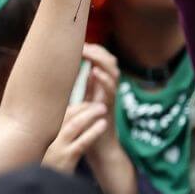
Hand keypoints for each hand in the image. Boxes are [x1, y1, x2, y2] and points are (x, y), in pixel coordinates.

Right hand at [43, 101, 108, 173]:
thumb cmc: (51, 173)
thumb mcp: (53, 154)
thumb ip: (61, 140)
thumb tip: (75, 126)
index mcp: (47, 135)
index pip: (62, 114)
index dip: (77, 106)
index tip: (89, 101)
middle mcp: (50, 139)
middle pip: (67, 116)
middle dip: (84, 106)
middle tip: (99, 102)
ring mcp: (57, 149)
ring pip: (73, 125)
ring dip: (89, 114)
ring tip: (103, 109)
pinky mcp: (66, 159)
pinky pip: (82, 142)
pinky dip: (93, 132)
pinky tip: (103, 125)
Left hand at [80, 44, 122, 164]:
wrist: (101, 150)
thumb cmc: (92, 127)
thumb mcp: (89, 102)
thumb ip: (90, 87)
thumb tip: (87, 69)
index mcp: (103, 86)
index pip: (103, 61)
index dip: (94, 50)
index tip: (80, 43)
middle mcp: (109, 90)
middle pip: (110, 62)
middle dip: (98, 50)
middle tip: (84, 44)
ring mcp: (111, 98)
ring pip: (114, 73)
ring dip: (101, 60)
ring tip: (89, 52)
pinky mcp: (110, 108)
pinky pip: (111, 90)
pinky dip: (104, 79)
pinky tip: (95, 71)